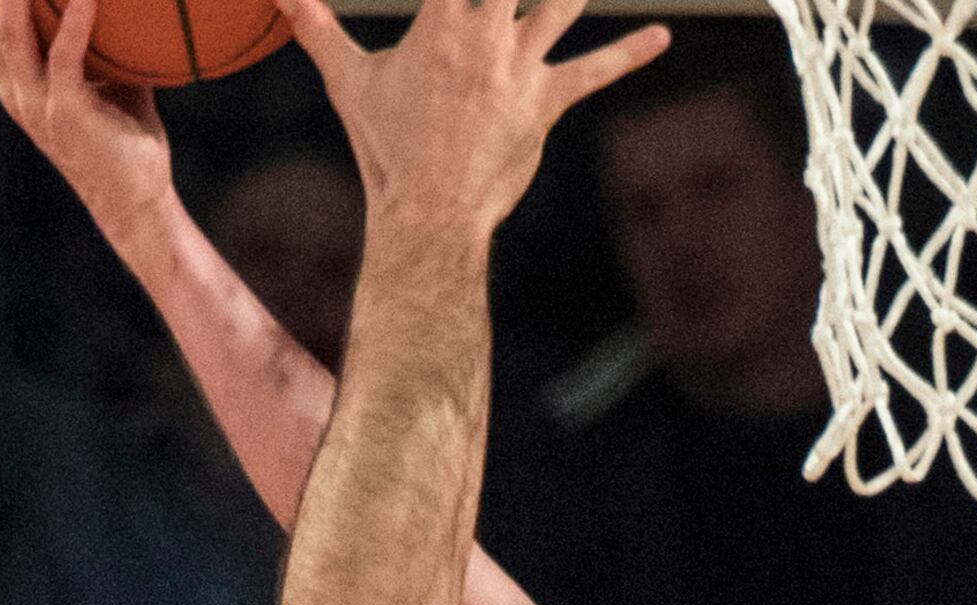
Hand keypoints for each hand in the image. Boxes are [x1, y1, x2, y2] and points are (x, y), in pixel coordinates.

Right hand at [0, 0, 173, 231]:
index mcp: (11, 77)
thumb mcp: (105, 78)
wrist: (136, 202)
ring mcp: (34, 101)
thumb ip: (97, 39)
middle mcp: (11, 86)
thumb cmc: (125, 138)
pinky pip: (63, 56)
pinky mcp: (65, 113)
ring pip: (8, 30)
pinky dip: (76, 20)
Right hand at [280, 0, 666, 250]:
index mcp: (441, 21)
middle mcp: (486, 35)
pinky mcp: (546, 101)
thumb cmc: (385, 146)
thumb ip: (314, 25)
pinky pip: (595, 71)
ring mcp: (521, 68)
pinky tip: (661, 37)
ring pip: (562, 4)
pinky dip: (628, 53)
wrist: (428, 212)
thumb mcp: (347, 78)